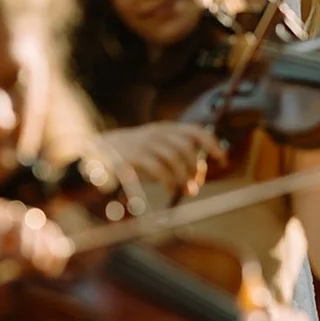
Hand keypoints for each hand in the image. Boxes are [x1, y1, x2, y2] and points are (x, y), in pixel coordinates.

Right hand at [0, 187, 72, 277]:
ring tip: (25, 260)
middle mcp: (4, 210)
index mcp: (10, 218)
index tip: (55, 268)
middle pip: (36, 223)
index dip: (52, 246)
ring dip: (26, 243)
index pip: (42, 227)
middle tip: (43, 267)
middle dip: (43, 246)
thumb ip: (7, 250)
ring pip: (19, 220)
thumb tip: (36, 261)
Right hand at [99, 123, 226, 195]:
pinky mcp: (134, 157)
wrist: (97, 153)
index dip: (212, 144)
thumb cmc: (132, 156)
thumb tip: (196, 180)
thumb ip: (176, 161)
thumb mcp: (156, 152)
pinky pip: (159, 169)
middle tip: (195, 184)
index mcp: (165, 129)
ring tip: (183, 189)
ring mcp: (145, 143)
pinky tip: (171, 191)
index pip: (195, 131)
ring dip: (184, 176)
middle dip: (195, 167)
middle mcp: (157, 133)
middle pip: (186, 147)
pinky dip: (170, 182)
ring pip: (175, 157)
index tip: (223, 159)